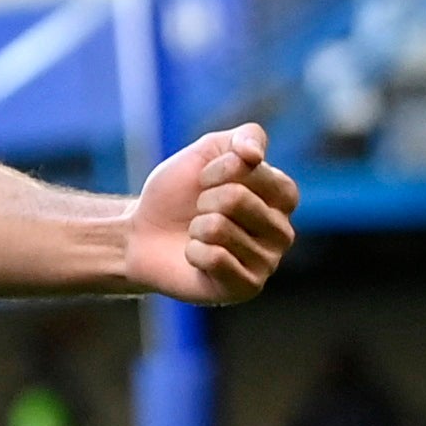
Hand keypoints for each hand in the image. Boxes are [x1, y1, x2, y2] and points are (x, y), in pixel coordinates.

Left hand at [124, 123, 300, 303]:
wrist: (143, 233)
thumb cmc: (179, 194)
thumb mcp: (205, 152)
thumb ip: (241, 138)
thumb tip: (255, 154)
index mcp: (281, 196)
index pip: (258, 171)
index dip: (220, 169)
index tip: (205, 178)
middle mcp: (282, 230)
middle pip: (236, 198)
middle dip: (204, 199)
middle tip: (199, 211)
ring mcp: (268, 262)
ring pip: (219, 228)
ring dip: (197, 228)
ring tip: (198, 235)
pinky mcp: (247, 287)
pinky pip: (214, 258)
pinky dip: (193, 252)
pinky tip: (196, 257)